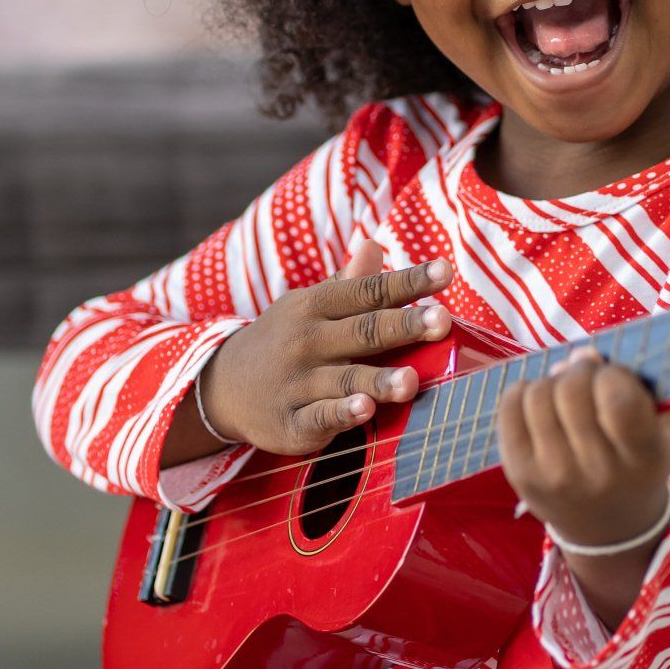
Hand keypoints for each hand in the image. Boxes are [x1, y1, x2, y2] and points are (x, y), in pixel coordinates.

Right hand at [198, 242, 451, 455]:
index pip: (369, 291)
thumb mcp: (310, 305)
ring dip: (378, 380)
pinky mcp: (291, 423)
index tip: (446, 271)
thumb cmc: (286, 339)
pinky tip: (364, 410)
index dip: (408, 281)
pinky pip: (319, 418)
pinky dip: (340, 414)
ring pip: (345, 379)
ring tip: (410, 380)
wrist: (223, 386)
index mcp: (316, 305)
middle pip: (364, 331)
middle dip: (404, 326)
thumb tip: (375, 245)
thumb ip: (349, 282)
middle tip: (442, 320)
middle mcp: (308, 341)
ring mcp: (298, 383)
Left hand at [497, 348, 669, 548]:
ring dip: (552, 380)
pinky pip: (510, 407)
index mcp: (642, 459)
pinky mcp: (519, 473)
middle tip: (587, 376)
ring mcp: (552, 475)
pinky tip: (541, 401)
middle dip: (580, 371)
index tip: (615, 378)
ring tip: (566, 392)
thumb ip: (652, 384)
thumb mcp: (666, 431)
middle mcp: (596, 472)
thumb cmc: (639, 464)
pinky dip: (524, 391)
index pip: (618, 400)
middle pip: (572, 390)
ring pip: (539, 393)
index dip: (613, 374)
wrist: (608, 529)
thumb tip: (586, 352)